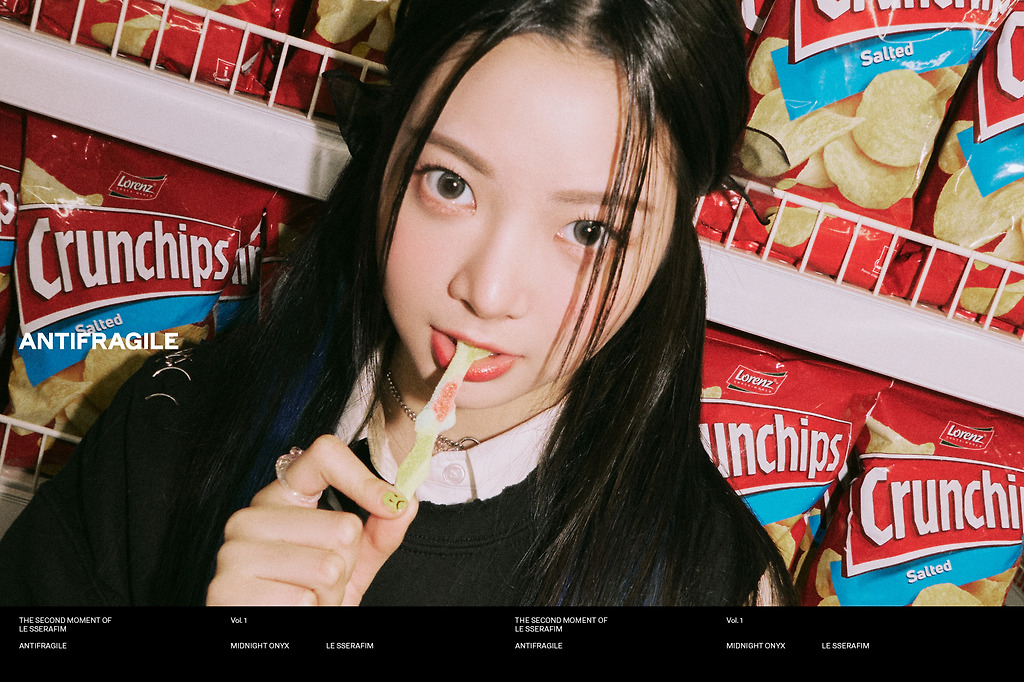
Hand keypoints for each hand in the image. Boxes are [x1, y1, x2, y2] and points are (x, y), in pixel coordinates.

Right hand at [206, 435, 416, 605]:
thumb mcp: (353, 562)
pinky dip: (309, 614)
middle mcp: (251, 516)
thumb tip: (405, 504)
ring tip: (309, 599)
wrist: (277, 639)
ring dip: (330, 595)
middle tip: (323, 582)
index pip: (324, 455)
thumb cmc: (311, 596)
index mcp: (282, 497)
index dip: (364, 478)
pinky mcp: (226, 588)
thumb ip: (380, 532)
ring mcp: (234, 551)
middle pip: (343, 526)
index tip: (391, 504)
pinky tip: (289, 612)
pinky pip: (302, 599)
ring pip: (328, 567)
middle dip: (347, 566)